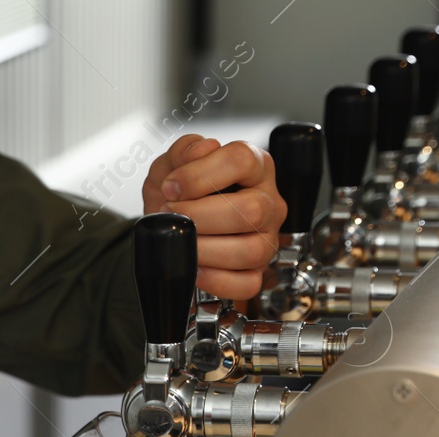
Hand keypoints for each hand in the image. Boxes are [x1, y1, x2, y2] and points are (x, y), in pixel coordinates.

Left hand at [141, 135, 286, 300]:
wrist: (170, 226)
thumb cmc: (179, 194)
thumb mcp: (171, 165)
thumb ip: (183, 151)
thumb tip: (202, 149)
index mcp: (254, 166)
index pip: (241, 160)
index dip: (199, 175)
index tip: (171, 187)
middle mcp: (268, 201)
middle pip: (251, 210)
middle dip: (200, 216)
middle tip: (173, 215)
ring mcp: (267, 238)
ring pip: (251, 249)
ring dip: (205, 249)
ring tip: (182, 241)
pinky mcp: (257, 271)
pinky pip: (247, 284)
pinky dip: (216, 280)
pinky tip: (195, 268)